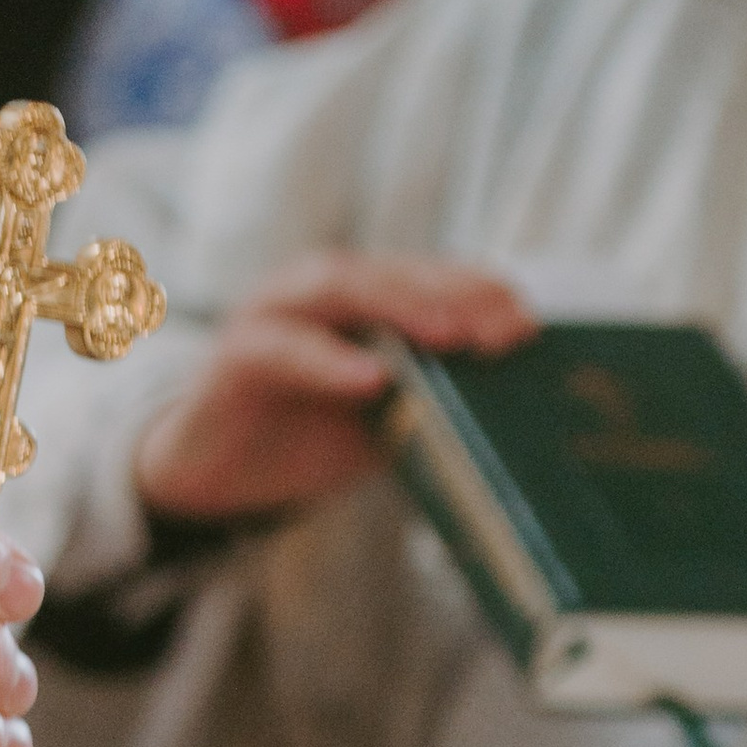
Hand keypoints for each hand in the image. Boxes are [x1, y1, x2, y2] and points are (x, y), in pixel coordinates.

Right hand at [133, 251, 537, 526]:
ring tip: (450, 337)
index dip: (479, 290)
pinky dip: (329, 361)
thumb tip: (506, 410)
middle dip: (453, 293)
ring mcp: (273, 314)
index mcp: (361, 297)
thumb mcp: (384, 422)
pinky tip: (372, 379)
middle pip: (392, 271)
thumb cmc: (307, 438)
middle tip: (501, 328)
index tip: (529, 323)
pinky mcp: (236, 354)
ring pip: (338, 286)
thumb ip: (430, 403)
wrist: (217, 475)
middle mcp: (318, 290)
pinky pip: (284, 348)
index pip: (428, 276)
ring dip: (398, 306)